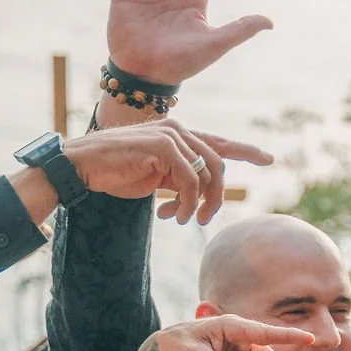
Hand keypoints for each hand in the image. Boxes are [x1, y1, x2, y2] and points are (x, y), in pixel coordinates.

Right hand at [57, 119, 272, 224]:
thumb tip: (199, 194)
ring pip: (208, 174)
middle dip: (216, 197)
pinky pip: (191, 181)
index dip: (245, 150)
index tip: (268, 158)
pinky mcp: (163, 146)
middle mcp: (179, 130)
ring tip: (183, 219)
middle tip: (202, 220)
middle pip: (219, 165)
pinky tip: (172, 214)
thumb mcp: (156, 177)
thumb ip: (179, 178)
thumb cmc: (115, 174)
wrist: (82, 167)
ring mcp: (172, 135)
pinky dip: (186, 203)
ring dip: (199, 204)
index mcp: (178, 136)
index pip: (218, 142)